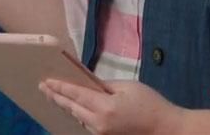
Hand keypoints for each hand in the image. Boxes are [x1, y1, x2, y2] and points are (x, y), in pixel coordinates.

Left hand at [39, 79, 184, 134]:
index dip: (60, 87)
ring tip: (54, 95)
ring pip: (78, 118)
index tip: (46, 81)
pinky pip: (87, 125)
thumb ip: (105, 85)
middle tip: (43, 87)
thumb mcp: (128, 87)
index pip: (76, 94)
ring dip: (66, 106)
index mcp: (105, 108)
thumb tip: (88, 83)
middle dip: (57, 97)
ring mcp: (101, 134)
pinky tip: (72, 108)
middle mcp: (98, 124)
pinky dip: (78, 115)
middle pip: (72, 108)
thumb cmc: (150, 104)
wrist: (166, 130)